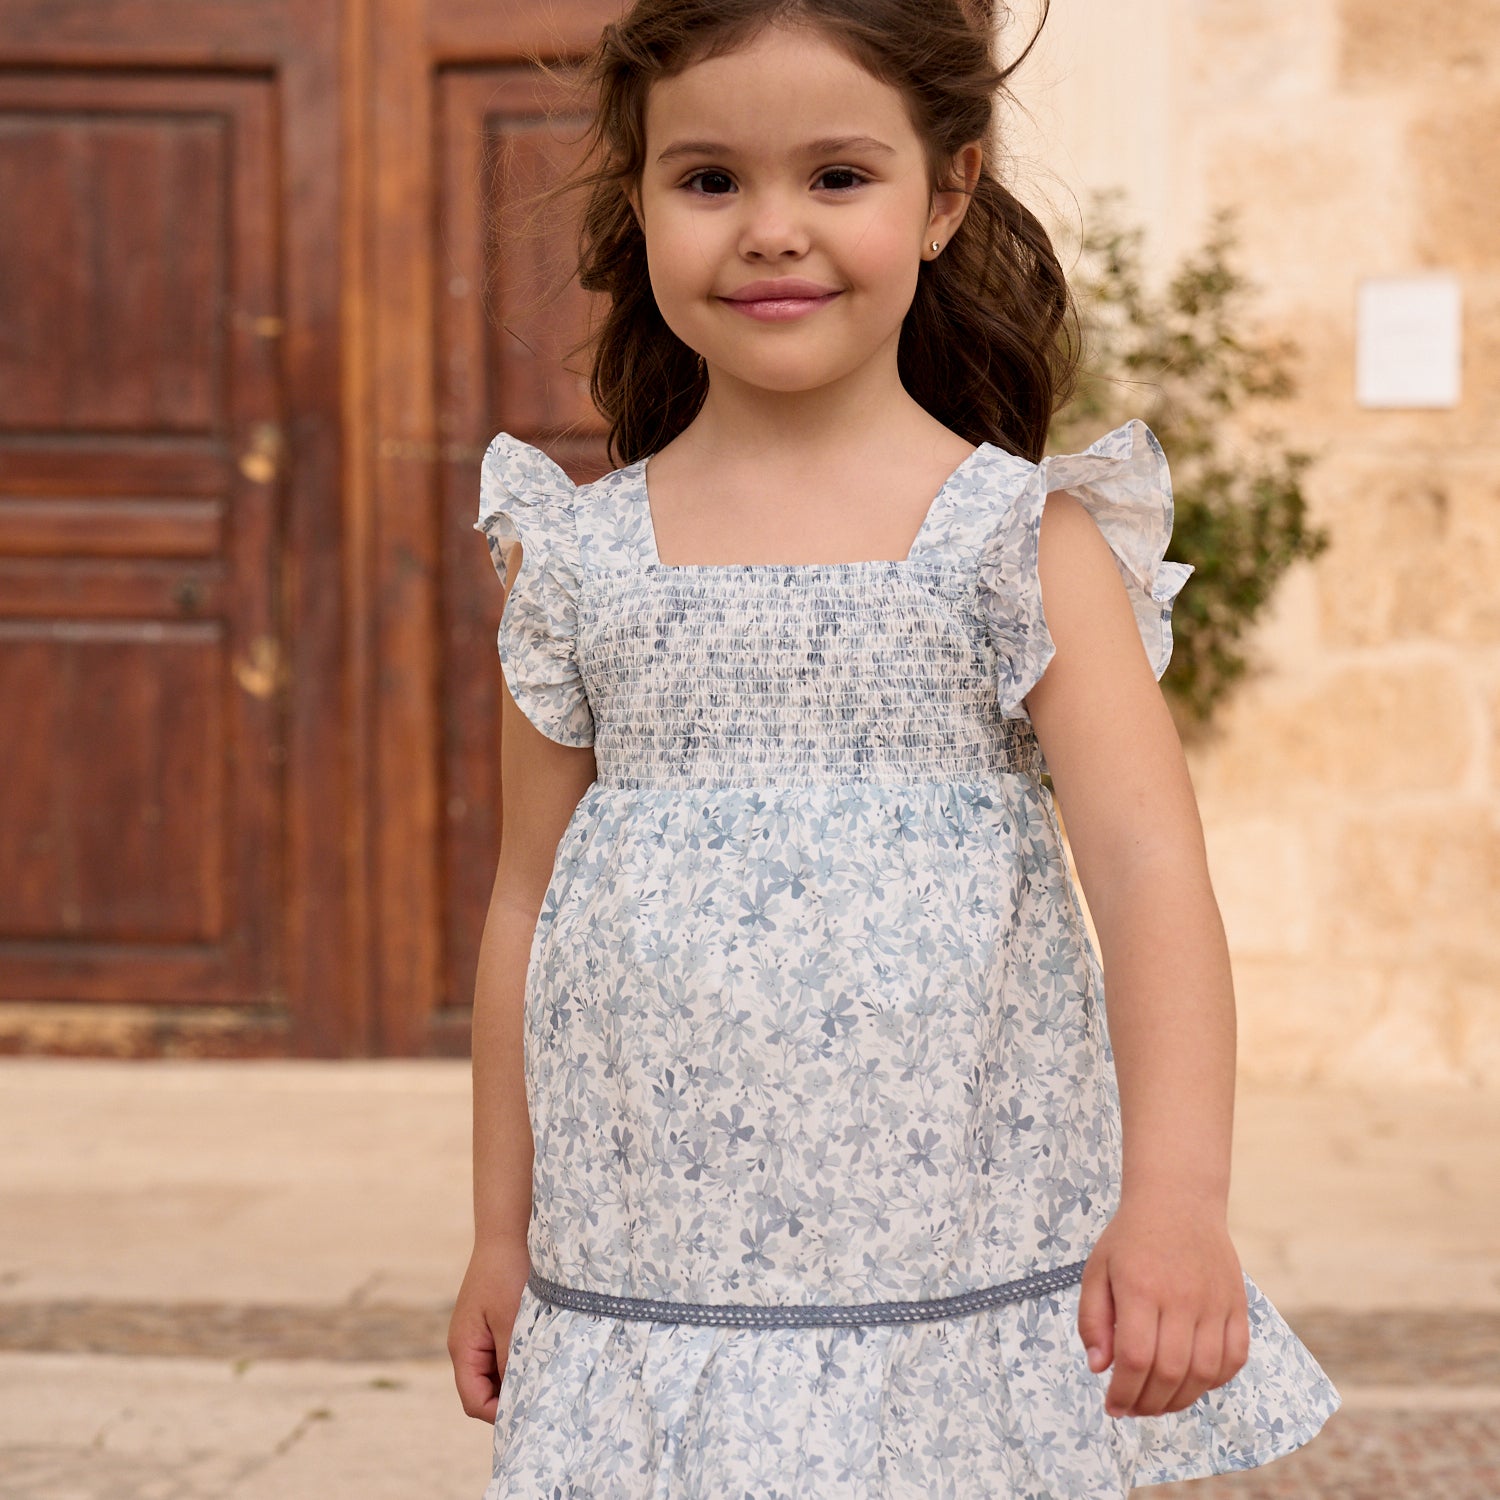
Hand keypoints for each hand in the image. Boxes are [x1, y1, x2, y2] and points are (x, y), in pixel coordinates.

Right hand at [448, 1237, 532, 1422]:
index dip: (500, 1413)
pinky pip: (503, 1354)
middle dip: (511, 1397)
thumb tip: (520, 1398)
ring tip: (546, 1371)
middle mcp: (467, 1346)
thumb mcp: (513, 1320)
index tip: (533, 1410)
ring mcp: (479, 1334)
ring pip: (496, 1374)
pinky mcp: (492, 1323)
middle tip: (545, 1394)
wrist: (508, 1230)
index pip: (474, 1402)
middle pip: (484, 1392)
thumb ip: (512, 1361)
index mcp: (463, 1348)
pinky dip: (520, 1359)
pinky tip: (542, 1351)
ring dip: (517, 1376)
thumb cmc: (508, 1272)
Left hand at [1076, 1189, 1250, 1418]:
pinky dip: (1215, 1381)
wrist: (1178, 1200)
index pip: (1135, 1358)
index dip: (1124, 1392)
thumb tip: (1099, 1368)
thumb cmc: (1131, 1238)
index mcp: (1141, 1287)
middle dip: (1148, 1403)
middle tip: (1133, 1409)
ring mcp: (1215, 1302)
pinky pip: (1235, 1358)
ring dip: (1181, 1400)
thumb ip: (1093, 1320)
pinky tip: (1192, 1383)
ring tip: (1158, 1403)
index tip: (1112, 1406)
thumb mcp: (1096, 1270)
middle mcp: (1181, 1298)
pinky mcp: (1238, 1305)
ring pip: (1204, 1372)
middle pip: (1171, 1372)